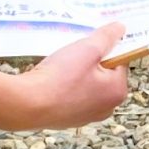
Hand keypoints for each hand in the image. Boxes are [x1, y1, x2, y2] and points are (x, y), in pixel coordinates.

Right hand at [13, 21, 131, 128]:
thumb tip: (120, 29)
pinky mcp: (69, 119)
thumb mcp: (88, 49)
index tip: (90, 43)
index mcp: (117, 91)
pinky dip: (65, 87)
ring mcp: (87, 116)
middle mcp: (107, 108)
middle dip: (89, 62)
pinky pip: (72, 96)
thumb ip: (106, 37)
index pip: (119, 61)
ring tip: (61, 67)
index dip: (104, 48)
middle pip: (103, 74)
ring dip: (76, 73)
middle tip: (74, 55)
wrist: (28, 104)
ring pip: (86, 84)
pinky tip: (53, 81)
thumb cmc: (60, 78)